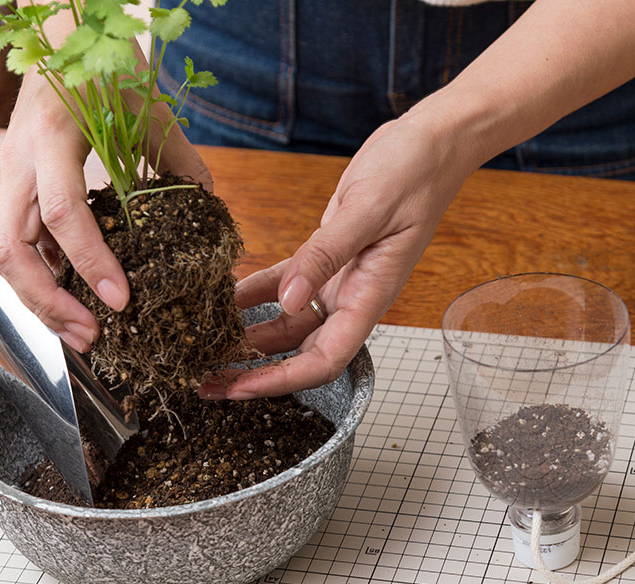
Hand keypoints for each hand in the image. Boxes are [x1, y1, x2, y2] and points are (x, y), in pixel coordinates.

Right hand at [0, 72, 211, 351]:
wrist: (61, 41)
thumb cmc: (105, 69)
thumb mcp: (149, 110)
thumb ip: (180, 162)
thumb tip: (207, 210)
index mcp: (51, 138)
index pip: (62, 213)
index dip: (90, 262)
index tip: (121, 300)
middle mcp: (17, 162)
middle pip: (12, 252)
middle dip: (48, 304)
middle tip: (91, 337)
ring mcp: (8, 178)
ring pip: (4, 257)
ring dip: (39, 303)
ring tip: (80, 335)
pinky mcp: (12, 191)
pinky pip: (16, 247)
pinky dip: (40, 282)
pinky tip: (70, 306)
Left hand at [199, 102, 480, 398]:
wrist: (430, 145)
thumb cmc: (414, 174)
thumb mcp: (368, 210)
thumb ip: (325, 255)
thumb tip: (288, 300)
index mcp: (370, 297)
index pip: (325, 360)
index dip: (281, 381)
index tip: (240, 388)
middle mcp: (353, 297)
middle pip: (299, 353)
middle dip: (254, 371)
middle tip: (206, 380)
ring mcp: (339, 279)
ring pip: (286, 323)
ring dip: (249, 337)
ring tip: (204, 344)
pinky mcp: (325, 255)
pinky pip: (284, 284)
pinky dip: (255, 293)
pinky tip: (224, 297)